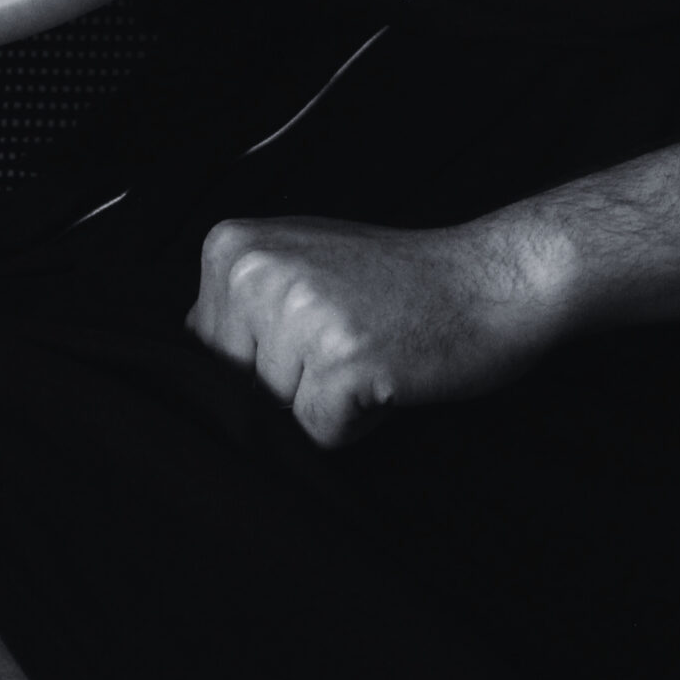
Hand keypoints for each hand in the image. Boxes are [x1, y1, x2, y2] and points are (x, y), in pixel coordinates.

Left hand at [187, 215, 561, 445]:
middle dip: (289, 384)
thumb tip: (184, 358)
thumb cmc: (400, 281)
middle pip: (236, 383)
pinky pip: (319, 432)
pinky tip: (387, 378)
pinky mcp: (341, 358)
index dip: (264, 358)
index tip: (317, 329)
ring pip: (276, 411)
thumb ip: (237, 302)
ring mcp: (296, 312)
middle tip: (350, 343)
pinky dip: (356, 423)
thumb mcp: (297, 260)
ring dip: (325, 403)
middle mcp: (253, 271)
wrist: (495, 279)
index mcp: (230, 247)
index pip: (207, 349)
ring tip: (370, 355)